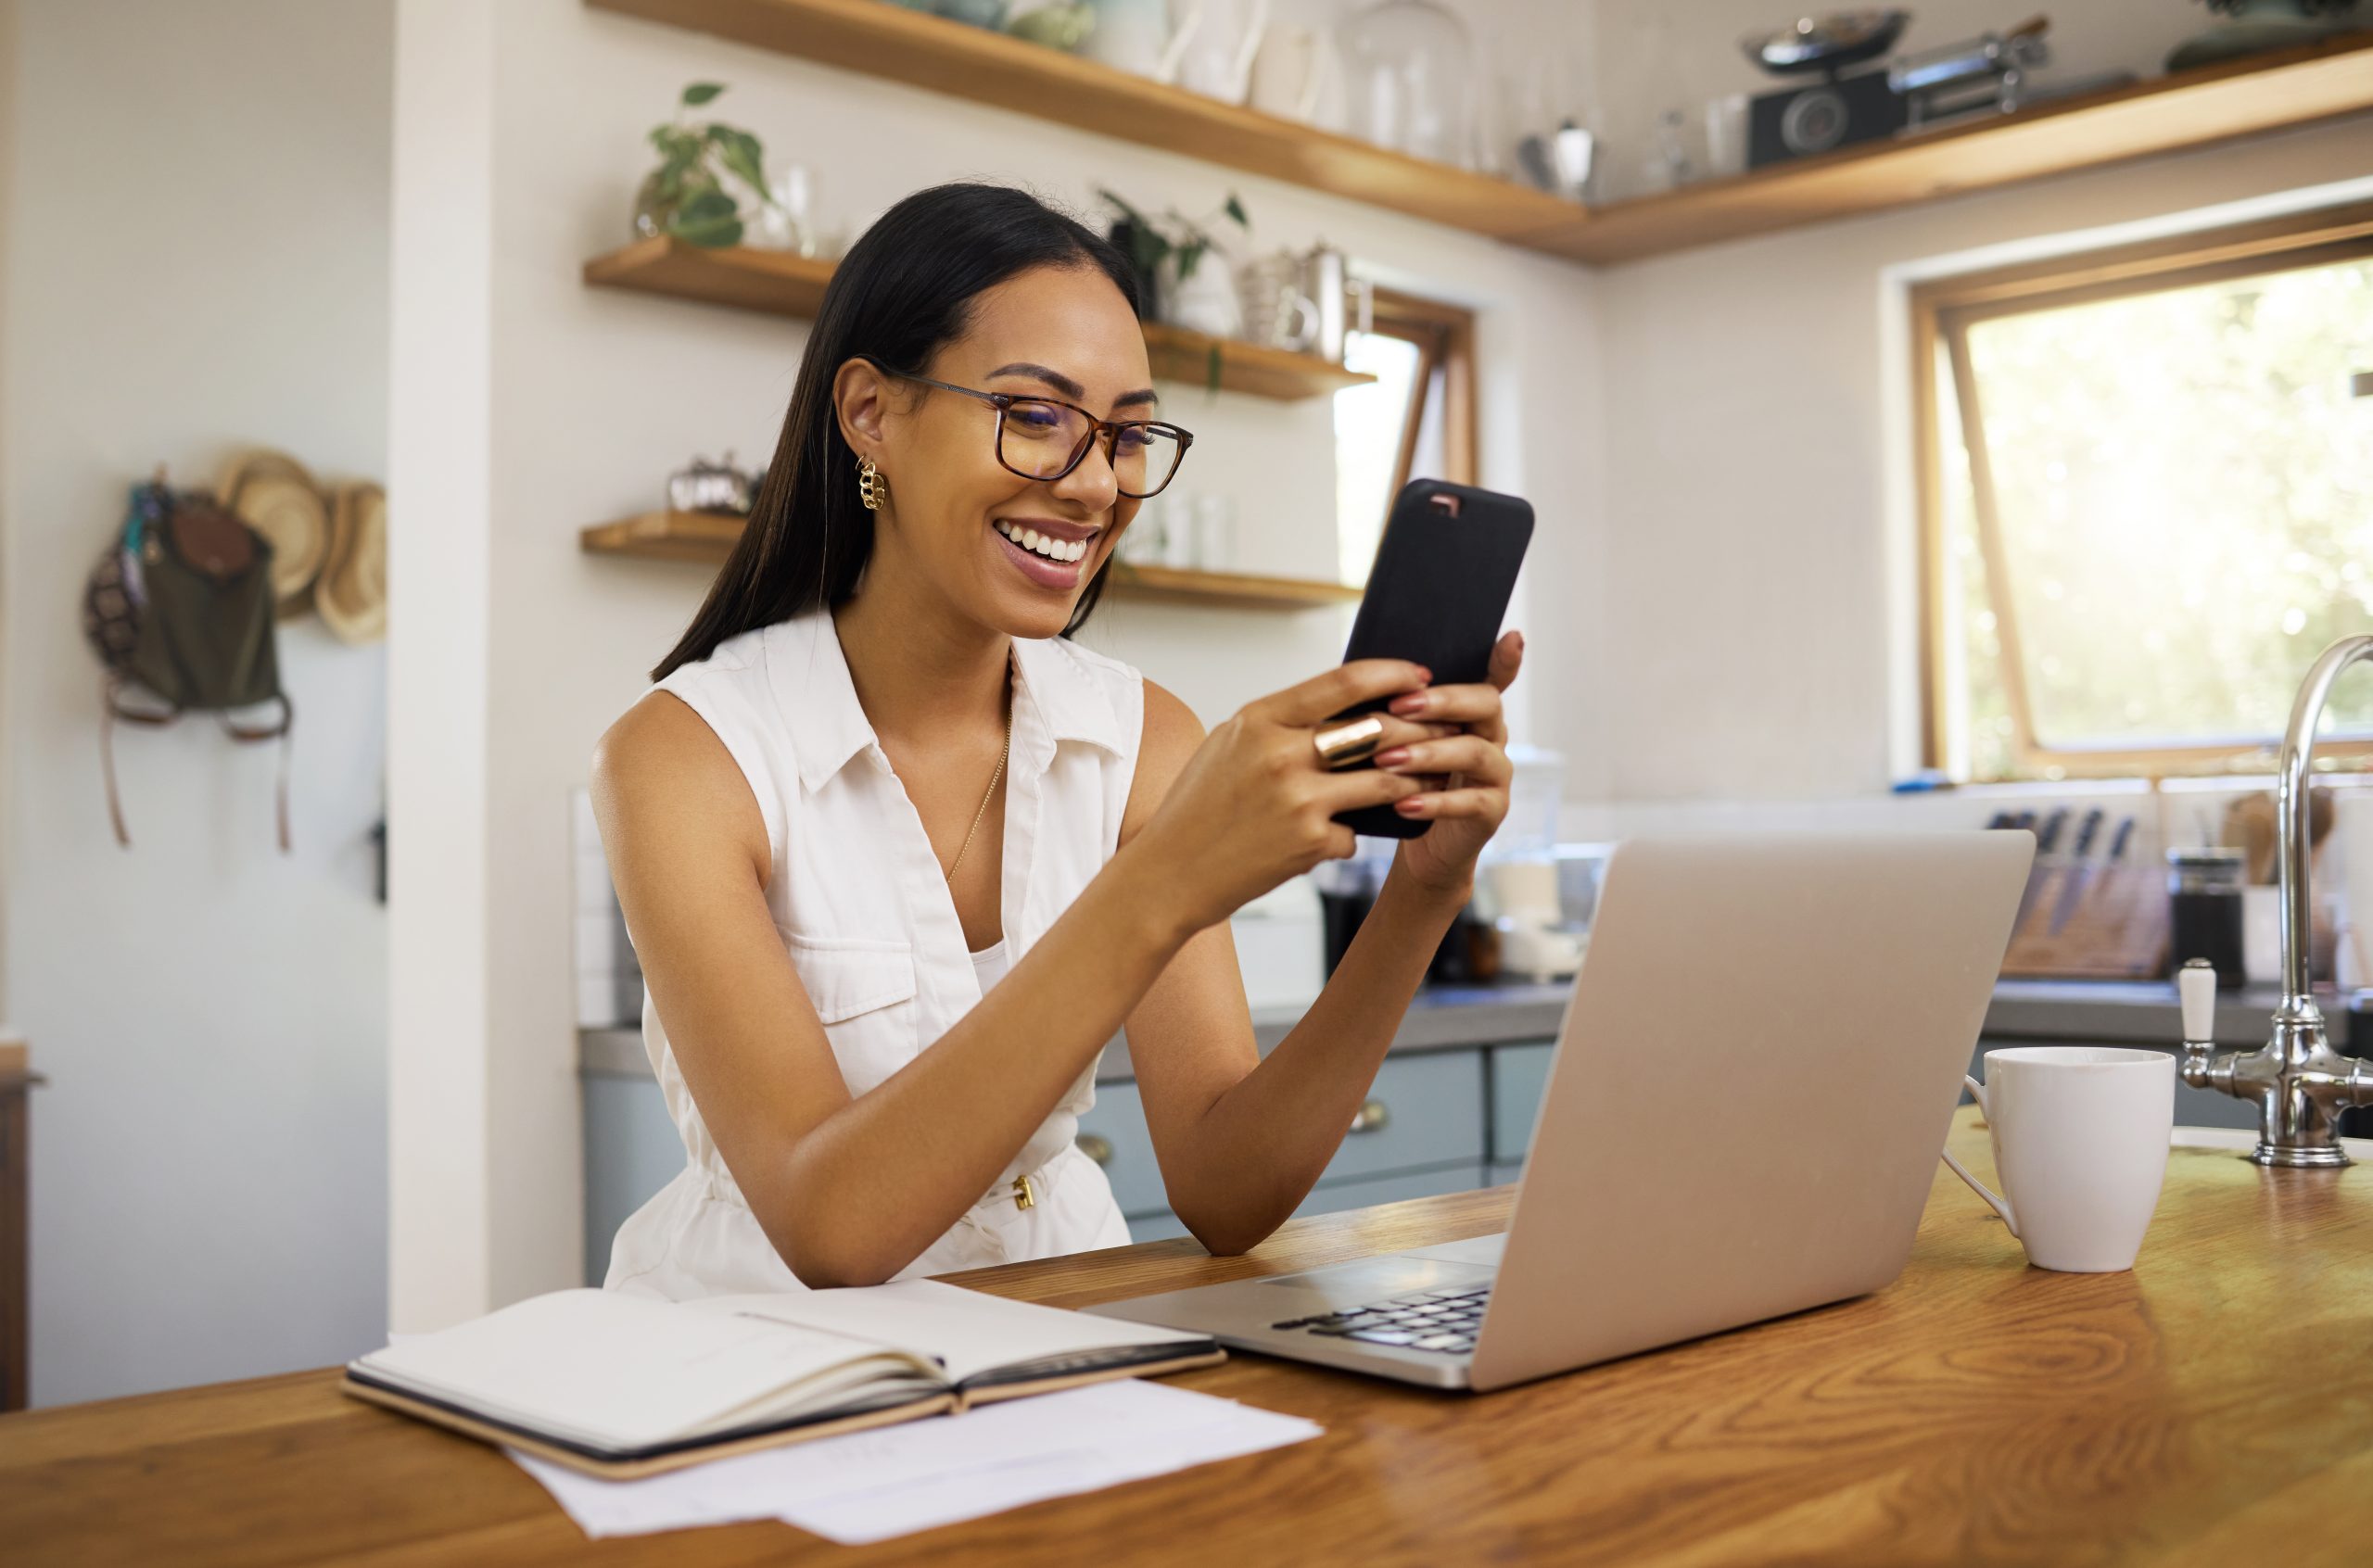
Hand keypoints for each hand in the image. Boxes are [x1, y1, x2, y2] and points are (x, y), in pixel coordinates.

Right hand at [1128, 660, 1459, 935]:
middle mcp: (1282, 753)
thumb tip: (1340, 704)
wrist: (1169, 873)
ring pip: (1384, 781)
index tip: (1418, 677)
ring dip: (1410, 782)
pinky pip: (1355, 832)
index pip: (1343, 682)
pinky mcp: (1311, 842)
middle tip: (1443, 729)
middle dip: (1419, 729)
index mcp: (1260, 719)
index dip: (1391, 675)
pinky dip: (1350, 836)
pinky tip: (1334, 841)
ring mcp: (1299, 799)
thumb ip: (1280, 723)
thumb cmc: (1197, 807)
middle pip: (1376, 729)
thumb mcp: (1229, 746)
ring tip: (1424, 781)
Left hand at [1378, 630, 1523, 895]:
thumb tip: (1356, 676)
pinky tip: (1404, 804)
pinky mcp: (1491, 811)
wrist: (1418, 844)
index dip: (1506, 660)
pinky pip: (1471, 802)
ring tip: (1388, 761)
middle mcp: (1492, 736)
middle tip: (1399, 706)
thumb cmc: (1403, 782)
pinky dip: (1435, 801)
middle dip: (1442, 702)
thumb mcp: (1396, 741)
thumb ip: (1395, 712)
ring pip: (1474, 752)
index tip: (1511, 637)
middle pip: (1486, 704)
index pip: (1493, 678)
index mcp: (1471, 712)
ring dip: (1429, 753)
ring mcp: (1496, 774)